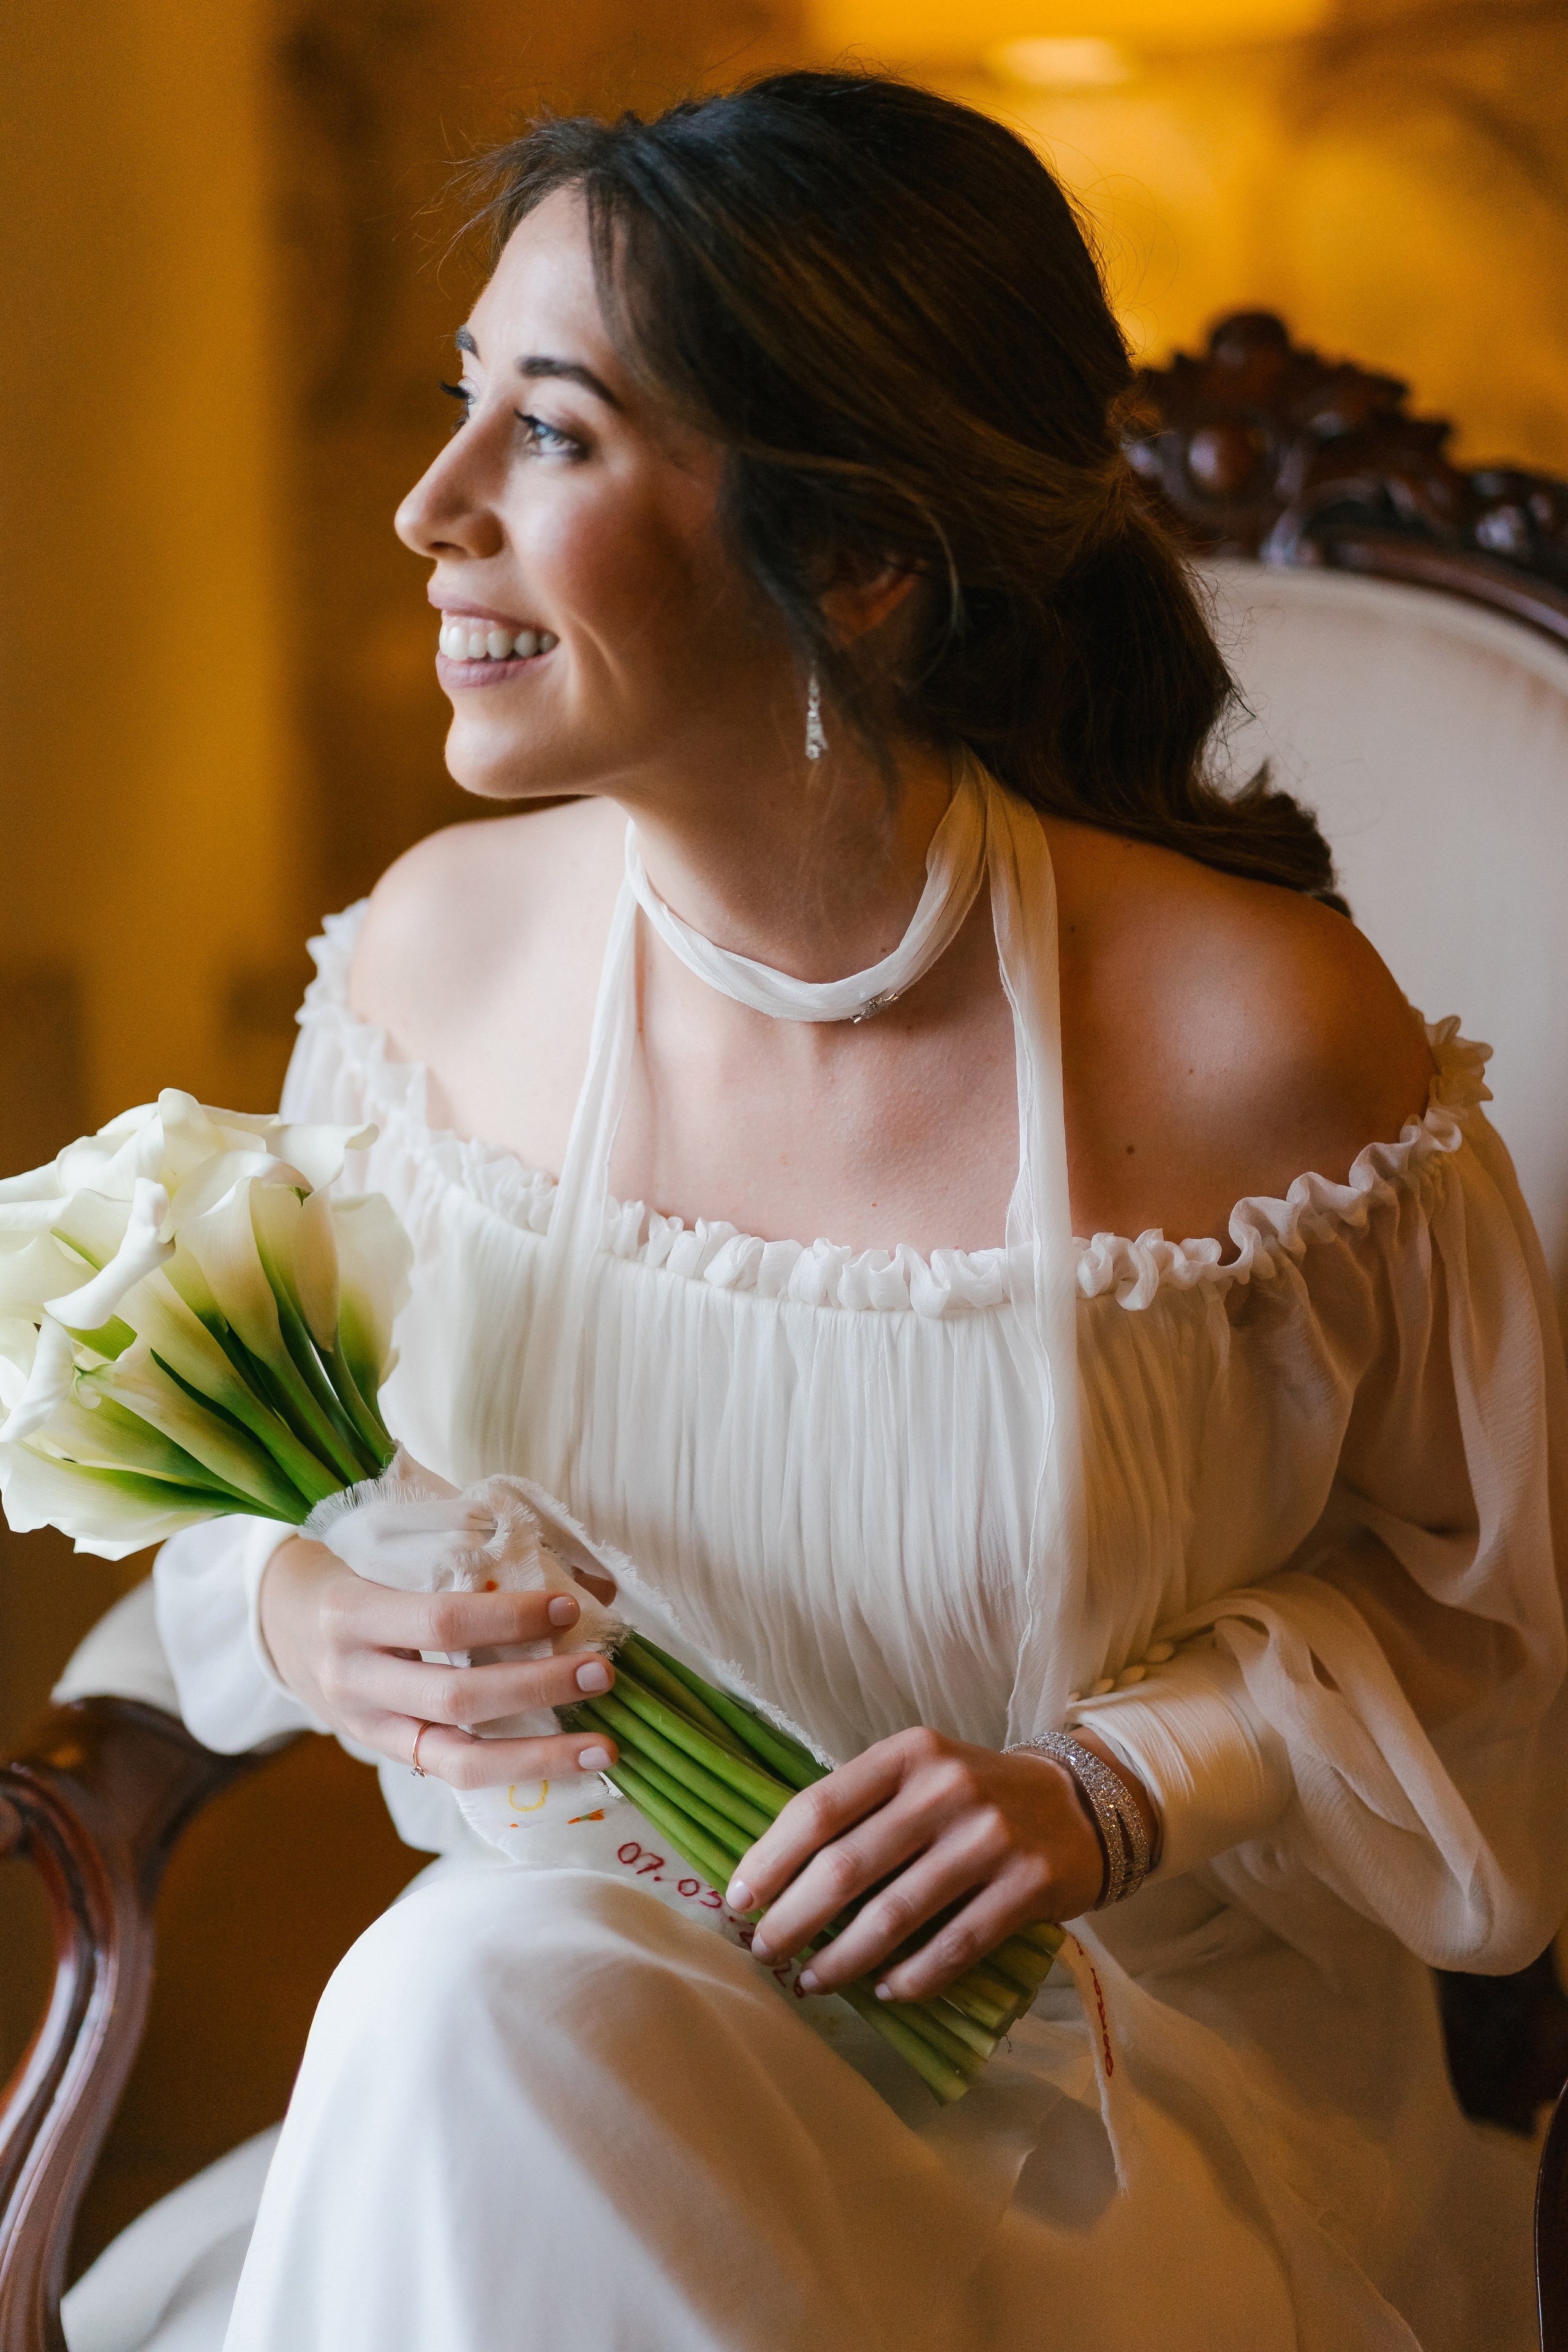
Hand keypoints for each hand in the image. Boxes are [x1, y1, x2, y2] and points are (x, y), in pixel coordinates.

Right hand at [258, 1535, 619, 1787]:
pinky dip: (514, 1771)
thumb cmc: (359, 1570)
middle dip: (536, 1688)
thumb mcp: (392, 1552)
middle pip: (455, 1697)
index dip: (508, 1619)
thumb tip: (591, 1582)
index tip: (568, 1610)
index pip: (439, 1623)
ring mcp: (367, 1728)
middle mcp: (353, 1679)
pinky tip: (566, 1767)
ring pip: (458, 1756)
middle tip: (601, 1673)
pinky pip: (454, 1773)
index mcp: (352, 1613)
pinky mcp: (387, 1755)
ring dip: (539, 1753)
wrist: (286, 1623)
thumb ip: (471, 1562)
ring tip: (604, 1745)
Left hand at [729, 1727, 1155, 2002]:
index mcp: (908, 1753)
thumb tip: (776, 1874)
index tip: (738, 1900)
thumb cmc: (973, 1794)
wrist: (1079, 1802)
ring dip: (841, 1959)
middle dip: (792, 1919)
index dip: (770, 1860)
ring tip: (810, 1981)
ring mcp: (990, 1839)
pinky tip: (884, 1990)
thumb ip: (861, 1807)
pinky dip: (912, 1977)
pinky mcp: (1027, 1887)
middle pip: (847, 1866)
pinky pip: (954, 1947)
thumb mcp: (919, 1773)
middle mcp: (947, 1788)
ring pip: (894, 1915)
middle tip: (764, 1953)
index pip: (819, 1807)